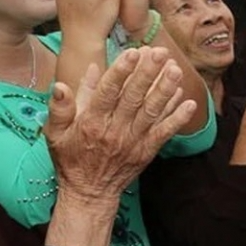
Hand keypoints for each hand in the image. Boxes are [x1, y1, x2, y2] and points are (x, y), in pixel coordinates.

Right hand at [44, 47, 199, 202]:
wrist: (90, 193)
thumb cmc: (71, 158)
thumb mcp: (55, 133)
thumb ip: (61, 107)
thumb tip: (62, 83)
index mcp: (91, 123)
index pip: (107, 93)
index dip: (120, 72)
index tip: (132, 53)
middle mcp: (114, 131)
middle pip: (134, 98)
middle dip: (148, 74)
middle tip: (160, 52)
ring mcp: (133, 142)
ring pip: (152, 112)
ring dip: (166, 90)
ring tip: (176, 69)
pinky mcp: (147, 151)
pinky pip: (165, 132)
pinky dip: (178, 118)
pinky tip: (190, 102)